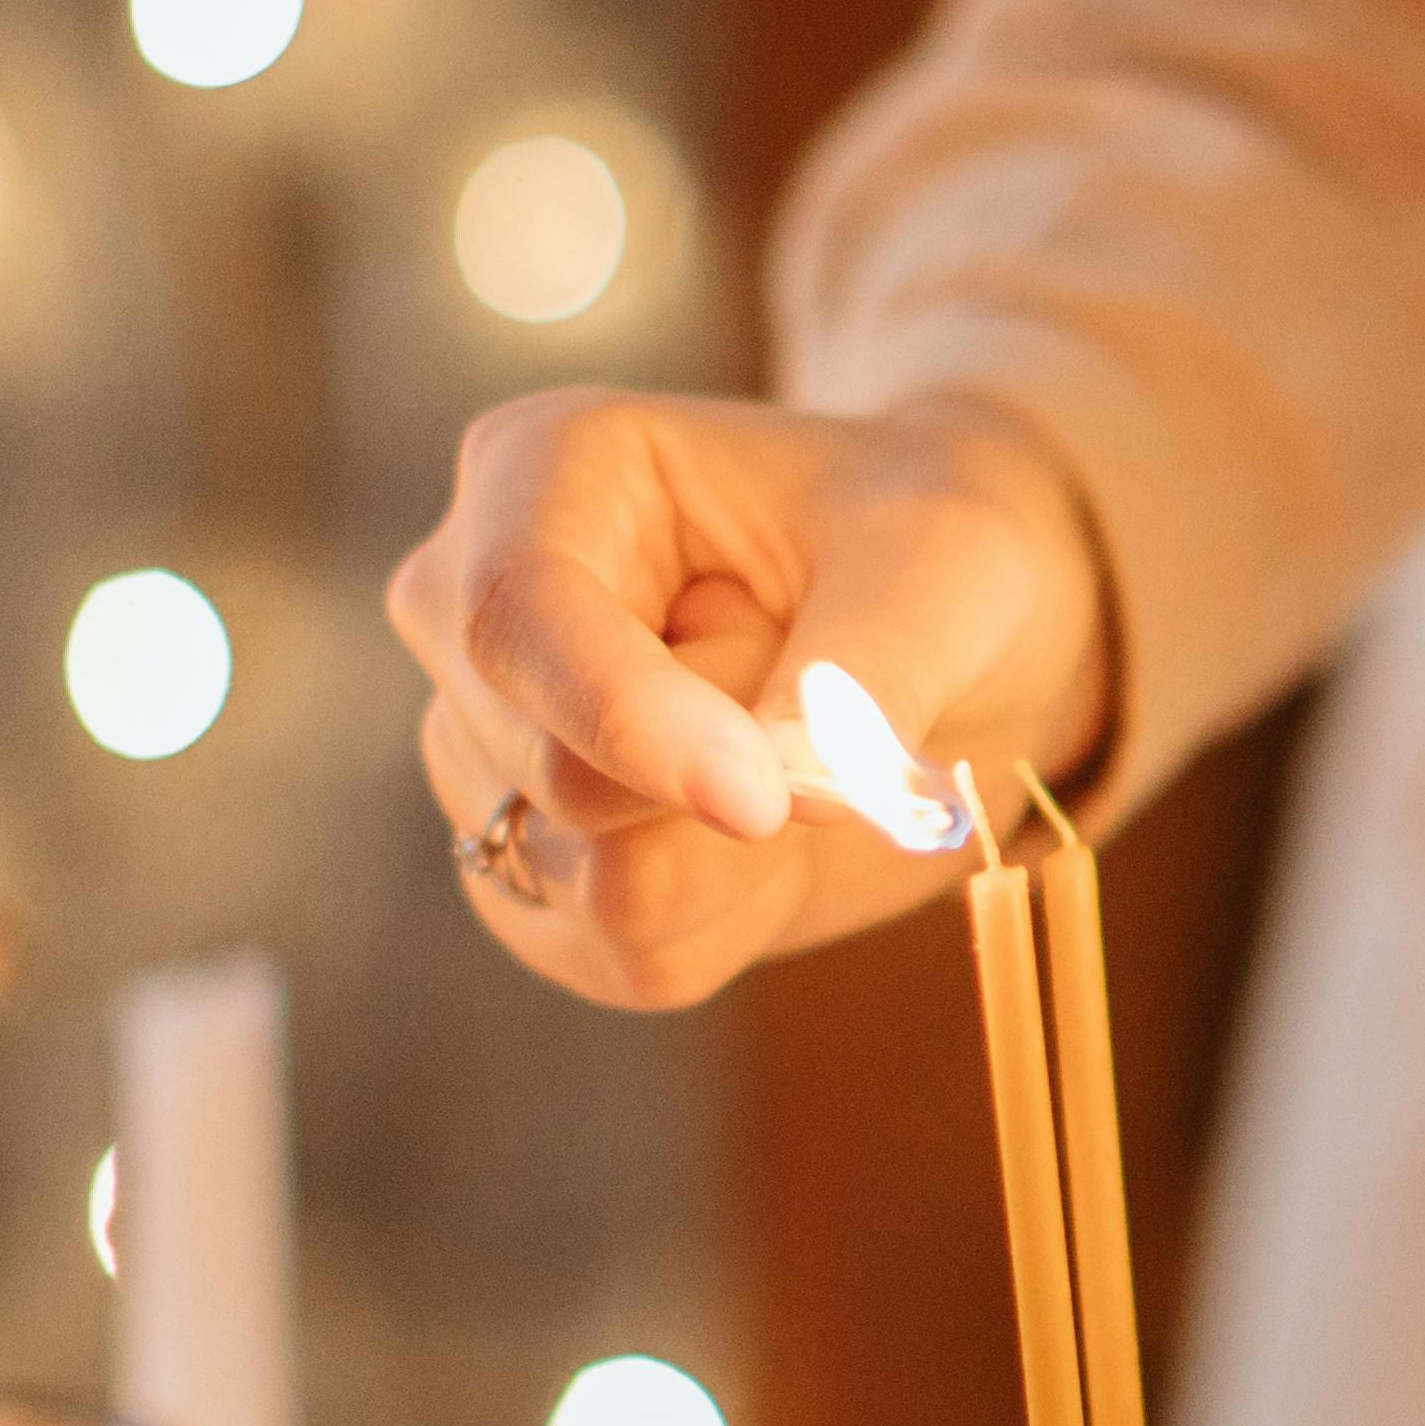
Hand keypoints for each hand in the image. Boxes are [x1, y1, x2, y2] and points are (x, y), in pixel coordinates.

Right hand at [389, 386, 1113, 1010]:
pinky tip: (773, 838)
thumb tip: (789, 787)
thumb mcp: (950, 561)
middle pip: (557, 772)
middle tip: (831, 685)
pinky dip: (738, 918)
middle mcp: (472, 612)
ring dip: (744, 854)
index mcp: (544, 472)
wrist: (952, 634)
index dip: (627, 718)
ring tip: (791, 748)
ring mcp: (484, 751)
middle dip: (737, 777)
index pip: (517, 613)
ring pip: (589, 880)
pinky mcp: (532, 875)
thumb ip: (871, 666)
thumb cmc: (934, 547)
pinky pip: (624, 953)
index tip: (762, 798)